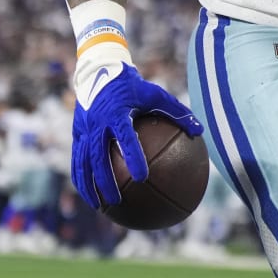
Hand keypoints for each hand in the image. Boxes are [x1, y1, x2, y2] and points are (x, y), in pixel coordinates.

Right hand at [70, 63, 202, 208]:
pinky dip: (81, 178)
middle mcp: (97, 122)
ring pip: (83, 161)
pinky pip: (77, 159)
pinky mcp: (77, 133)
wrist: (100, 71)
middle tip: (118, 200)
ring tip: (100, 206)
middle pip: (98, 155)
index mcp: (117, 112)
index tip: (142, 177)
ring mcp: (84, 128)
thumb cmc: (133, 87)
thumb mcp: (156, 94)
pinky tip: (91, 196)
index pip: (125, 137)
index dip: (133, 156)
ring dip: (89, 185)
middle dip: (106, 179)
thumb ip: (177, 112)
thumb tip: (200, 132)